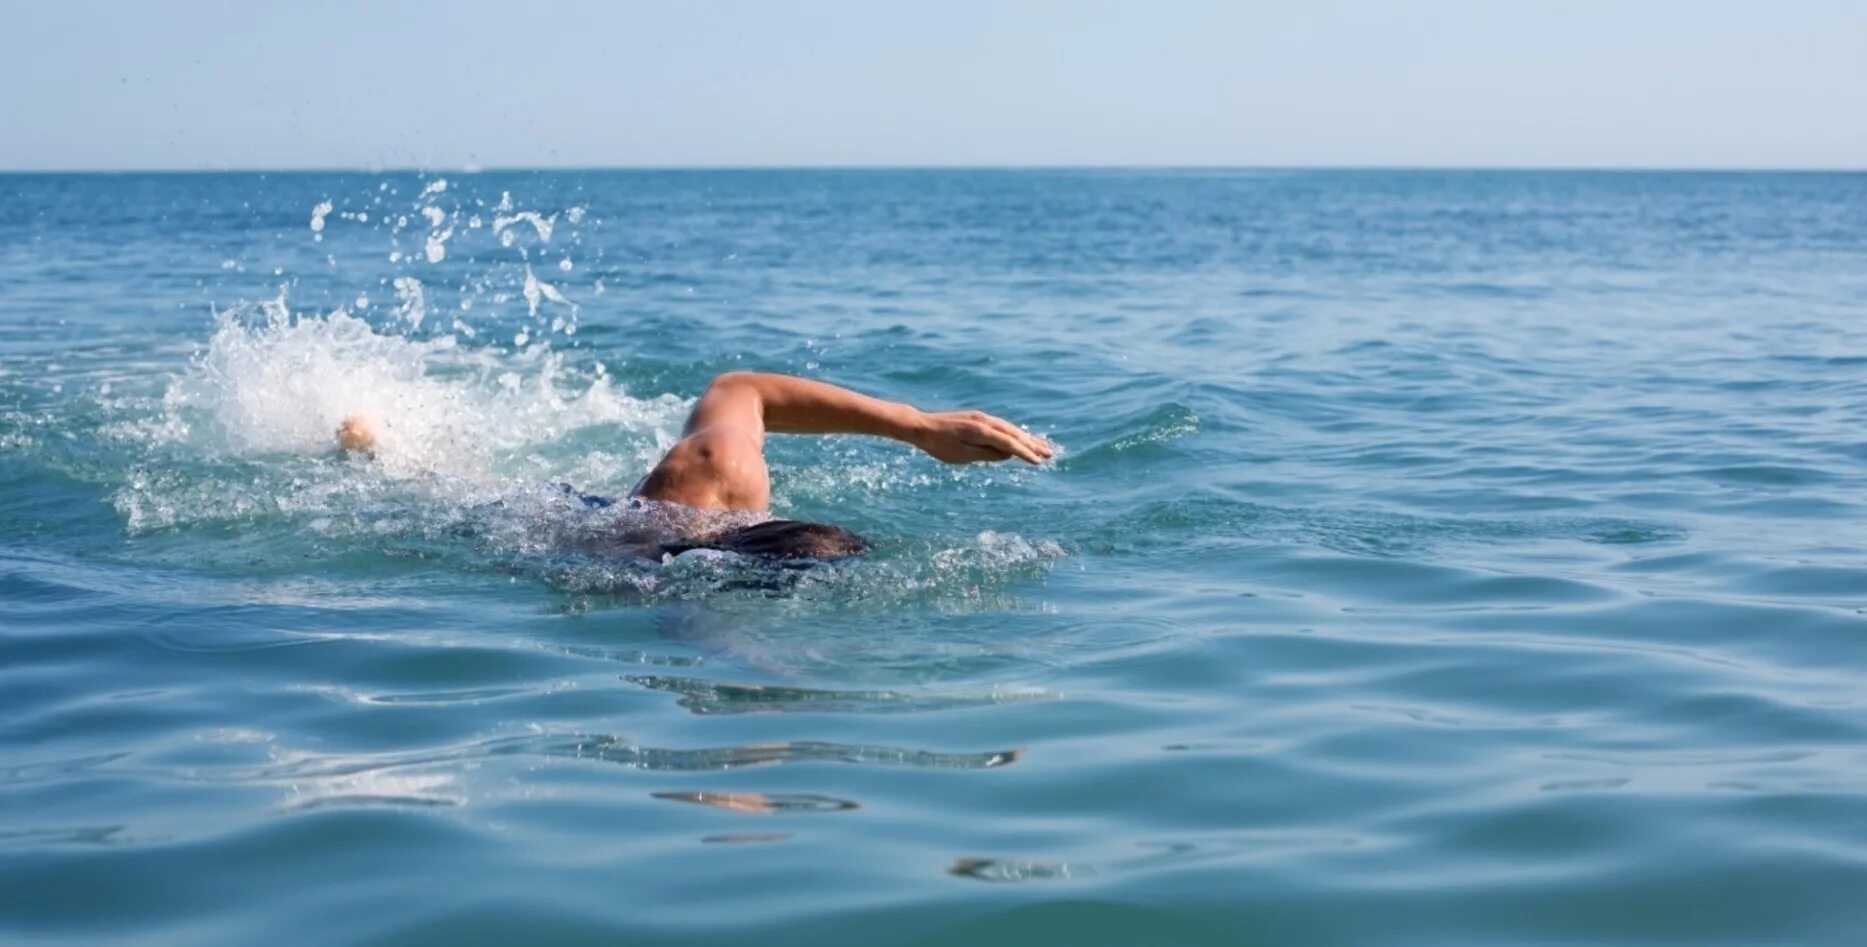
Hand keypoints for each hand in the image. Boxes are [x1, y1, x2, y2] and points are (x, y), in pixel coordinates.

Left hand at [911, 410, 1053, 464]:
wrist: (922, 426)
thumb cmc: (939, 445)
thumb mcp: (962, 456)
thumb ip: (986, 454)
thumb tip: (1007, 455)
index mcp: (981, 431)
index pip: (1009, 444)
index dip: (1026, 454)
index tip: (1039, 462)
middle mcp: (985, 421)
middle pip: (1014, 434)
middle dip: (1033, 444)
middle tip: (1050, 454)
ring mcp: (982, 417)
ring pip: (1010, 428)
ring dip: (1027, 438)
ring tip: (1042, 446)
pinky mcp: (978, 418)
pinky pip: (1002, 426)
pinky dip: (1015, 433)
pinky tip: (1021, 438)